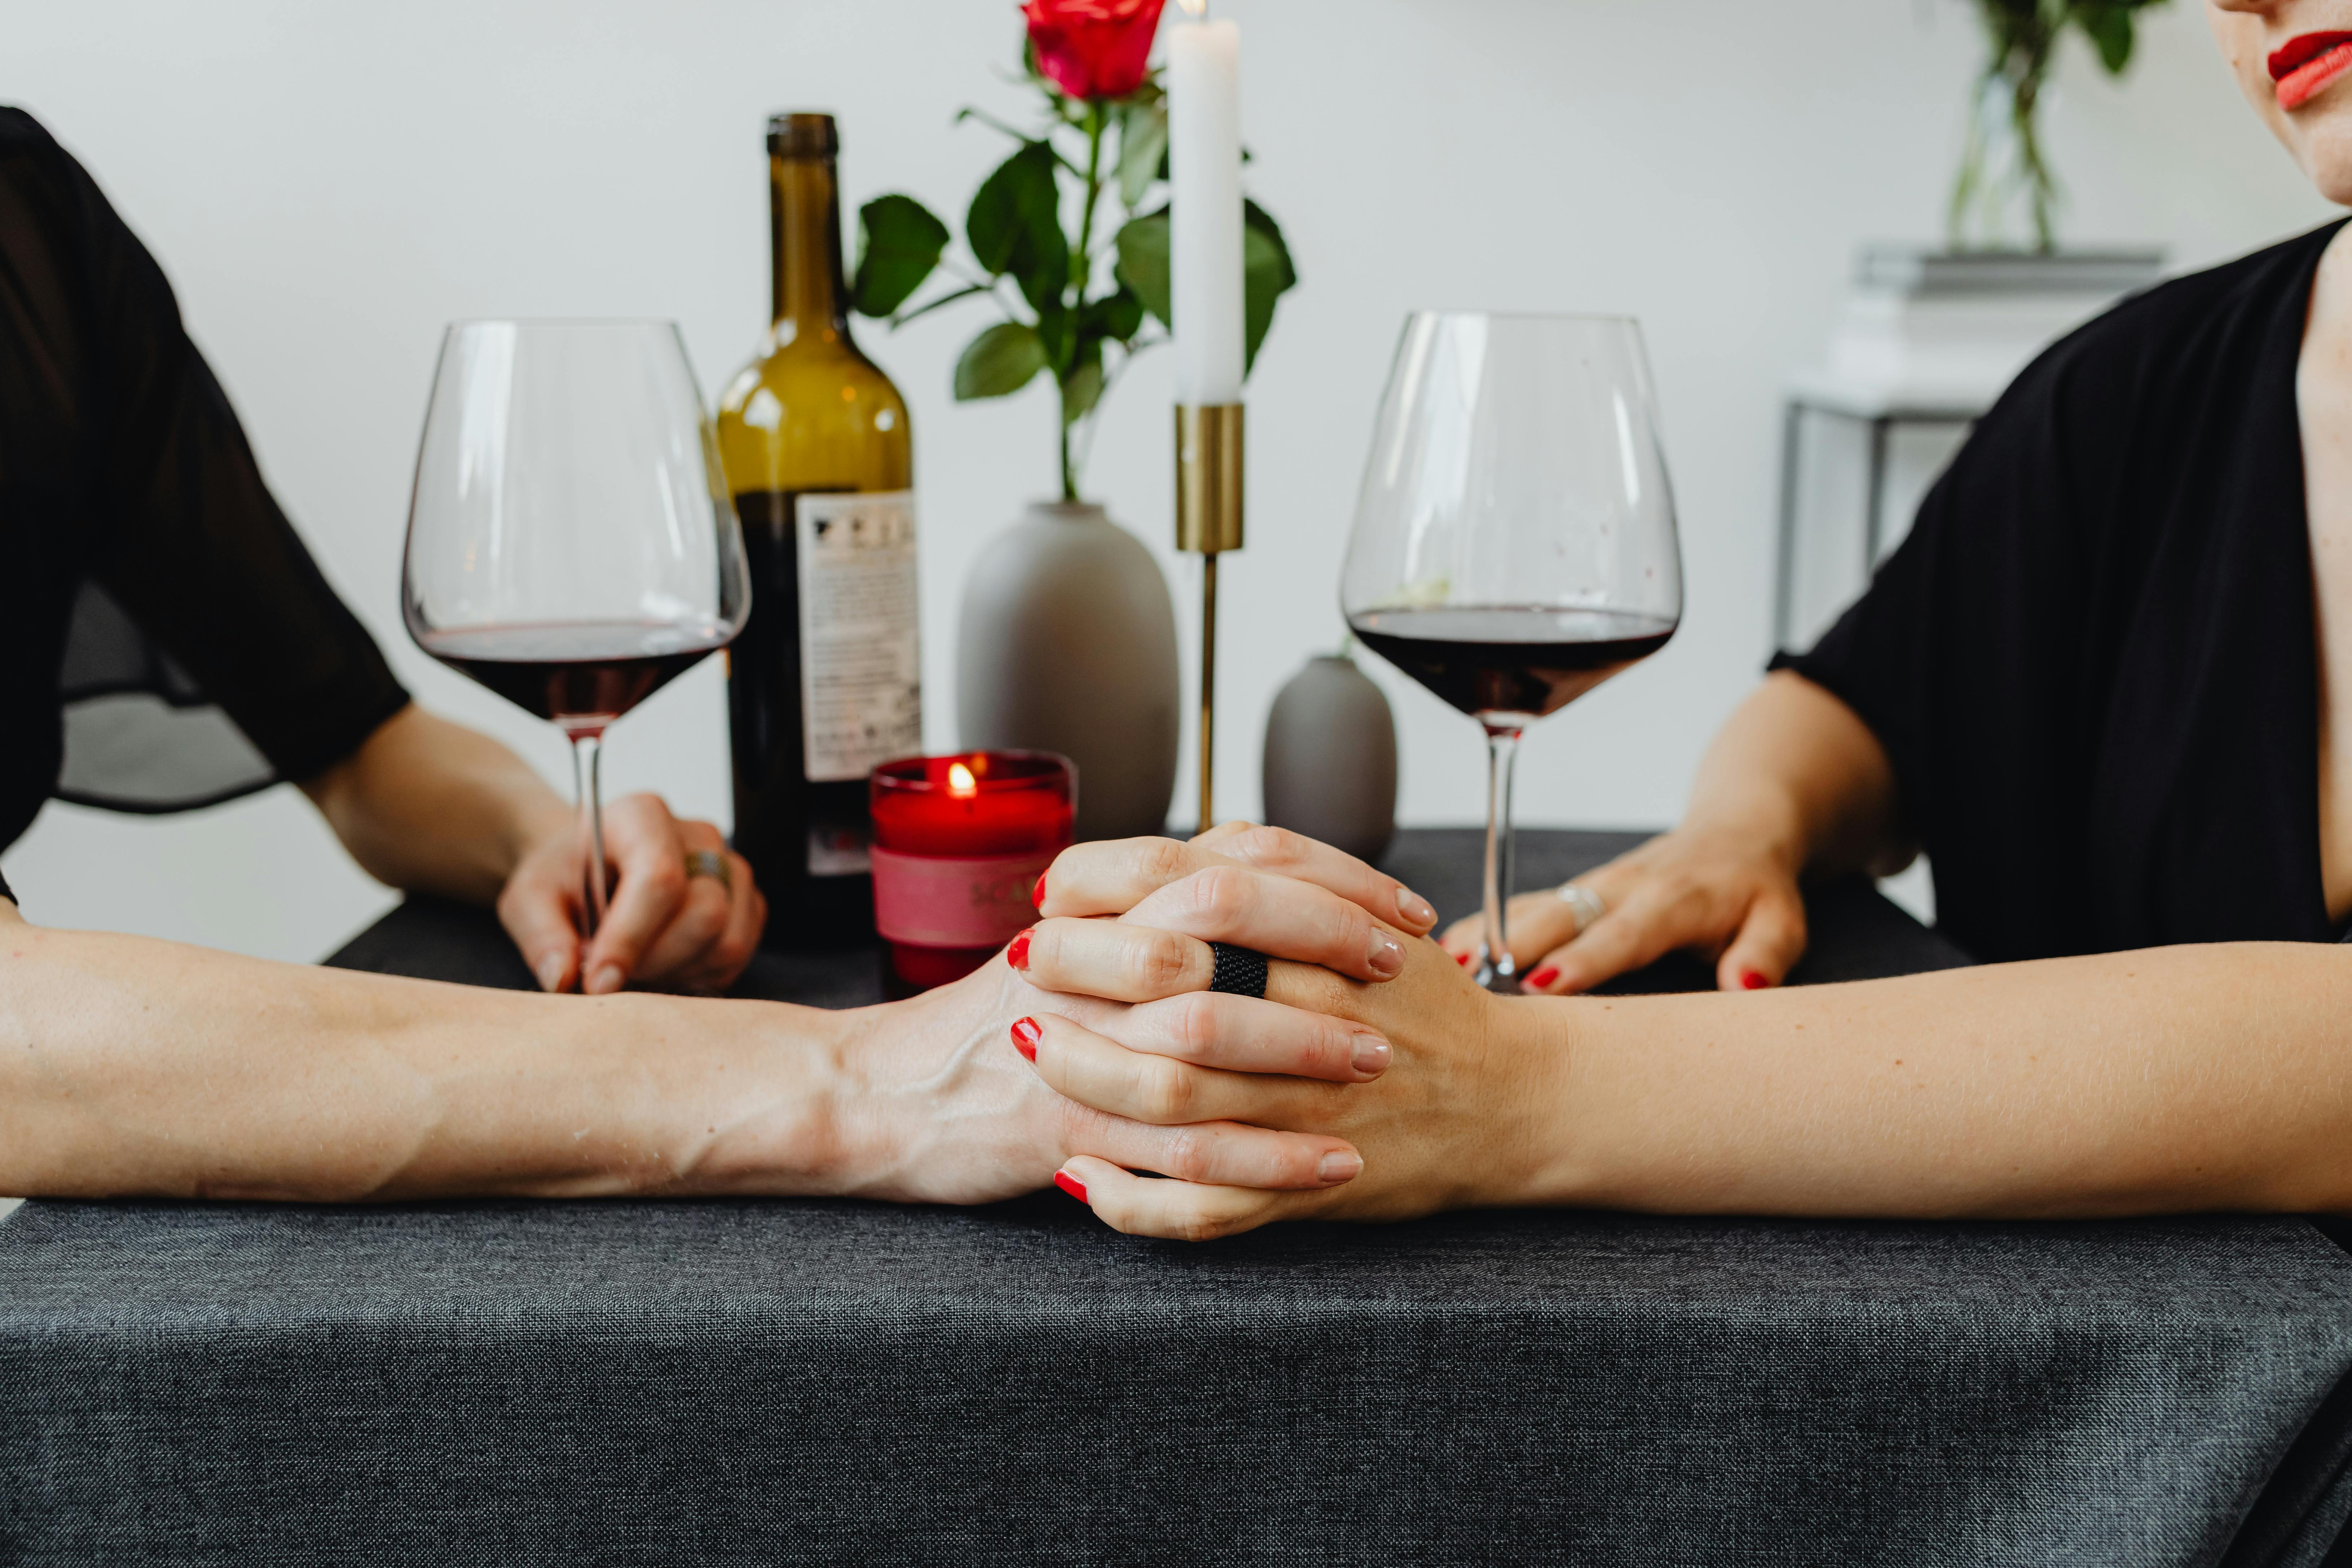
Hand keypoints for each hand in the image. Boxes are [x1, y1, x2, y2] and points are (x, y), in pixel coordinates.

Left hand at [498, 793, 765, 995]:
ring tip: (636, 970)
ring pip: (729, 940)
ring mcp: (731, 867)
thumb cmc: (562, 880)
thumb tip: (565, 977)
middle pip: (706, 913)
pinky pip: (739, 955)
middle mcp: (698, 835)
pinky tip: (664, 969)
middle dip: (655, 962)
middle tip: (610, 977)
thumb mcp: (529, 900)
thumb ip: (541, 935)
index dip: (631, 938)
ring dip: (678, 973)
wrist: (588, 871)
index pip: (659, 877)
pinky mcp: (748, 903)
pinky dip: (700, 977)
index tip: (597, 981)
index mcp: (641, 816)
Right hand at [837, 828, 1442, 1205]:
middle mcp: (1088, 959)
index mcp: (1093, 908)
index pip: (1226, 859)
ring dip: (1309, 1046)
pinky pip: (1185, 1143)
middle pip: (1227, 923)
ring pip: (1213, 1028)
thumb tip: (1243, 875)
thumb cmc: (979, 1025)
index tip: (1389, 904)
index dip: (1321, 875)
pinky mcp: (1068, 1126)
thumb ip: (1141, 910)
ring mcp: (1079, 1041)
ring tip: (1381, 1063)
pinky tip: (1331, 1167)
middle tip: (1397, 969)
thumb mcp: (1058, 946)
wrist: (878, 1095)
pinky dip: (1267, 1157)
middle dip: (1327, 943)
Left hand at [1025, 901, 1544, 1239]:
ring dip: (1088, 1082)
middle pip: (1178, 996)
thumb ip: (1274, 869)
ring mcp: (1309, 1109)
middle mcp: (1316, 1022)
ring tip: (1031, 1058)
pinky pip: (1205, 1206)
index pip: (1202, 894)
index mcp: (1324, 944)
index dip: (1113, 892)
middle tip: (1020, 976)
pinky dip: (1132, 1197)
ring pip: (1178, 1100)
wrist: (1510, 1096)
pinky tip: (1080, 1175)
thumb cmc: (1418, 999)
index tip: (1050, 897)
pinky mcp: (1307, 1187)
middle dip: (1083, 986)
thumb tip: (1164, 851)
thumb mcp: (1358, 911)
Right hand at [1439, 822, 1806, 994]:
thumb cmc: (1755, 891)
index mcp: (1673, 899)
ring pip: (1530, 907)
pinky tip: (1443, 950)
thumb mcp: (1782, 921)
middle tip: (1464, 977)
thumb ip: (1765, 954)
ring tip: (1437, 964)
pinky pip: (1522, 907)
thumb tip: (1745, 985)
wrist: (1736, 834)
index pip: (1625, 932)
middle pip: (1560, 915)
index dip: (1584, 957)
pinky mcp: (1575, 892)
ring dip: (1484, 933)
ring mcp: (1593, 888)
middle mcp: (1623, 888)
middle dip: (1511, 943)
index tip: (1541, 984)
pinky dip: (1481, 923)